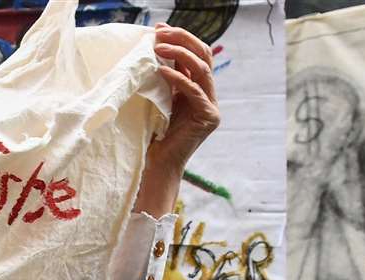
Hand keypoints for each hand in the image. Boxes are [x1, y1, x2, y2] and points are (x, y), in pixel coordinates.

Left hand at [134, 24, 221, 216]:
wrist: (157, 165)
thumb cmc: (152, 134)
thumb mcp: (160, 98)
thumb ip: (165, 77)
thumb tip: (156, 45)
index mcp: (198, 89)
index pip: (197, 54)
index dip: (181, 38)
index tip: (159, 28)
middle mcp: (209, 95)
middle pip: (204, 55)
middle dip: (183, 40)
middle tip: (161, 33)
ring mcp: (211, 107)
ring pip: (203, 69)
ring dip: (180, 54)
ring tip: (159, 47)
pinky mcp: (208, 118)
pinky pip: (194, 91)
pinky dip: (178, 78)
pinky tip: (161, 70)